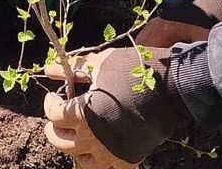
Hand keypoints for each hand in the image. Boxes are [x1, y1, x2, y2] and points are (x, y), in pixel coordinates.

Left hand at [42, 47, 185, 166]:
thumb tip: (49, 69)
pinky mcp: (127, 159)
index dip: (50, 104)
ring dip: (74, 147)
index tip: (55, 96)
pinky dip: (100, 163)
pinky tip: (101, 149)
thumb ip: (74, 68)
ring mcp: (109, 153)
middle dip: (54, 128)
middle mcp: (92, 138)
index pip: (53, 115)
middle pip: (59, 142)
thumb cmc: (135, 71)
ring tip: (78, 134)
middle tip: (60, 117)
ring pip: (79, 161)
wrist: (172, 88)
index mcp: (83, 113)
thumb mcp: (102, 63)